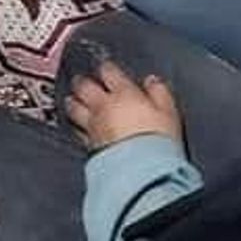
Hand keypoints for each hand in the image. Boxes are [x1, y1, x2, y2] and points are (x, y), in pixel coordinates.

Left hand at [65, 61, 183, 152]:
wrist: (142, 172)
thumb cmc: (157, 142)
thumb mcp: (169, 112)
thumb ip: (160, 93)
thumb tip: (152, 82)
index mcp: (124, 94)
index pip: (109, 72)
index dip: (106, 68)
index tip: (106, 68)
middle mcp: (103, 107)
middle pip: (84, 87)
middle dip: (82, 82)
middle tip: (81, 80)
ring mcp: (93, 126)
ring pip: (74, 107)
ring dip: (72, 102)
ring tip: (72, 100)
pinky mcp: (88, 145)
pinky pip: (77, 131)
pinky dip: (75, 126)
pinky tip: (77, 127)